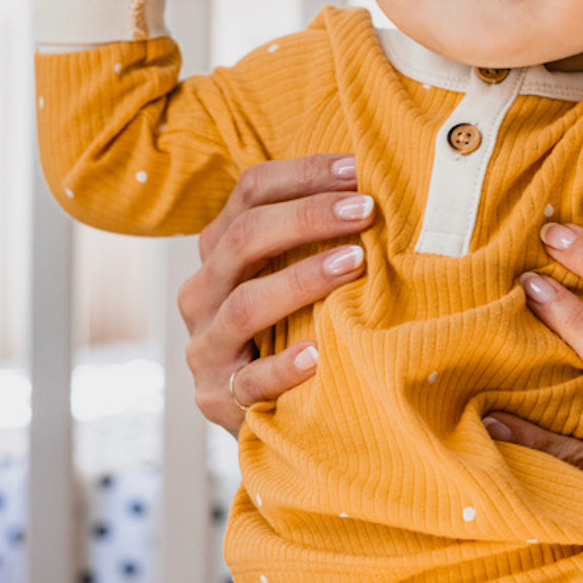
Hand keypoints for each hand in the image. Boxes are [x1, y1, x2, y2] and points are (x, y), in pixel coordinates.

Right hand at [177, 153, 373, 433]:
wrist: (261, 414)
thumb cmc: (289, 330)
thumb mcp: (291, 278)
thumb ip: (314, 238)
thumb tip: (379, 186)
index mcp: (218, 251)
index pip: (249, 193)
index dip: (303, 174)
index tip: (357, 168)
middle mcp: (202, 292)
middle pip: (243, 239)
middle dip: (307, 218)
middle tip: (365, 210)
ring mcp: (206, 347)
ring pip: (245, 305)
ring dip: (302, 280)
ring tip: (354, 265)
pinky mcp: (218, 398)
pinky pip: (251, 381)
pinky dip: (285, 366)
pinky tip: (320, 354)